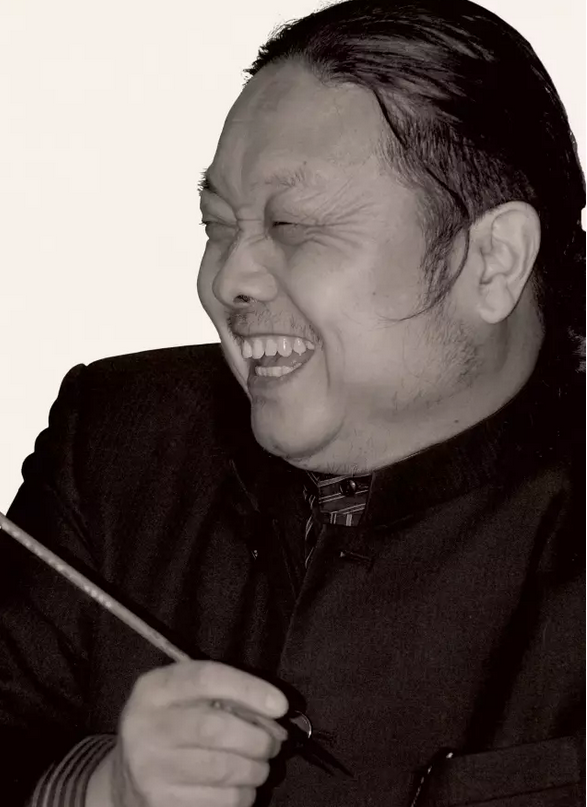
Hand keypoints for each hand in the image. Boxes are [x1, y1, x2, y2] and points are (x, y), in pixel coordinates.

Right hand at [97, 661, 288, 806]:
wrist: (124, 779)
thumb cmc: (170, 726)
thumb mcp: (183, 697)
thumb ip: (222, 694)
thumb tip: (274, 711)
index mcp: (153, 689)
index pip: (206, 678)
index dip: (248, 688)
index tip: (280, 704)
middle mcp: (145, 727)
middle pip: (216, 728)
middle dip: (257, 737)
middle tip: (272, 743)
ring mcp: (149, 770)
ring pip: (223, 770)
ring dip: (255, 769)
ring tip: (258, 765)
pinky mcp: (161, 805)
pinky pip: (220, 802)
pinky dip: (242, 794)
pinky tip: (239, 786)